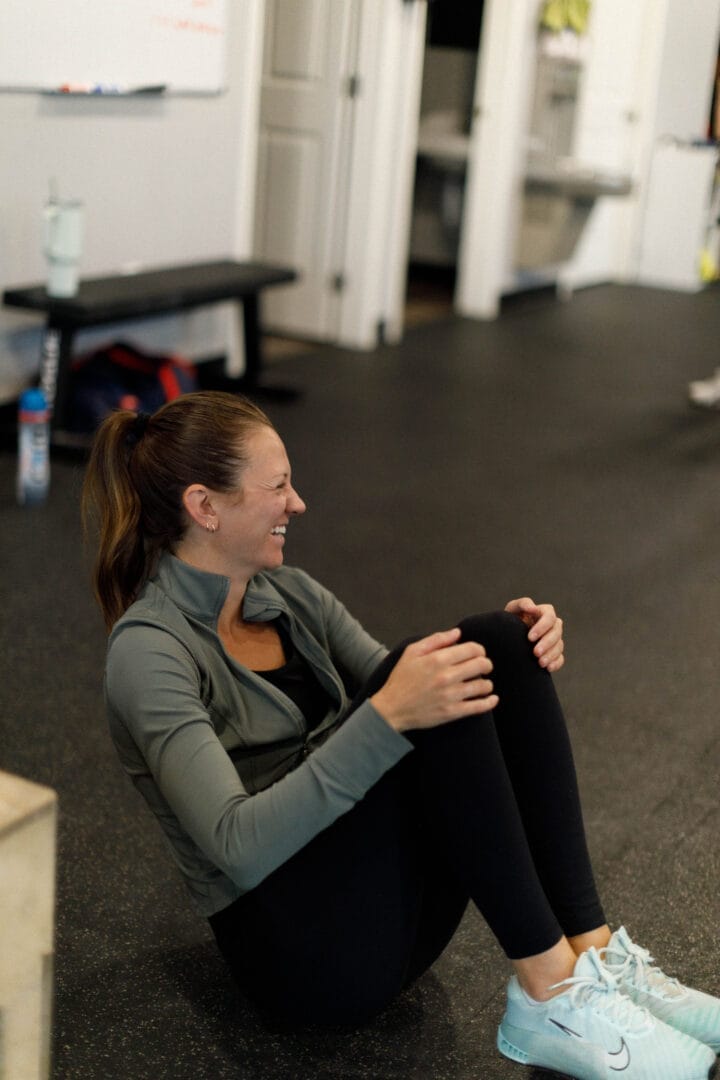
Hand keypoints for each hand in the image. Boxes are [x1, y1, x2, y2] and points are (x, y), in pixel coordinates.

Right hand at [370, 628, 498, 732]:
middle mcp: (446, 676)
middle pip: (482, 665)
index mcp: (438, 659)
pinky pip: (479, 707)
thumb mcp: (412, 652)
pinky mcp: (452, 712)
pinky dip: (490, 702)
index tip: (478, 654)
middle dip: (486, 664)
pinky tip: (493, 699)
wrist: (391, 709)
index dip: (479, 650)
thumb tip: (457, 633)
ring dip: (487, 683)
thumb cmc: (401, 679)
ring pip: (483, 686)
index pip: (472, 649)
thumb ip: (436, 640)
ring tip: (483, 684)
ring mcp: (450, 695)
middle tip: (484, 667)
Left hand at [504, 597, 564, 672]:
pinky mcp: (553, 653)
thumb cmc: (510, 620)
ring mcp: (554, 640)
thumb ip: (522, 604)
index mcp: (544, 613)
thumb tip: (534, 608)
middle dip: (547, 643)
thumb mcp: (512, 609)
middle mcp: (552, 625)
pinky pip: (560, 658)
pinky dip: (556, 663)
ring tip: (540, 663)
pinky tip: (547, 668)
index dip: (542, 627)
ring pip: (559, 646)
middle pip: (556, 632)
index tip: (530, 637)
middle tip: (535, 653)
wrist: (506, 638)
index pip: (549, 617)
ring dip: (551, 655)